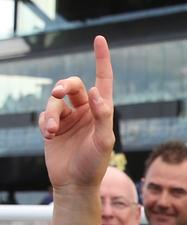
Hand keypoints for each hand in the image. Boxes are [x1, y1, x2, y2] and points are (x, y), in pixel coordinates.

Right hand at [39, 35, 114, 191]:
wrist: (74, 185)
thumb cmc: (94, 165)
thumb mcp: (104, 142)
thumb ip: (103, 116)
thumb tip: (99, 93)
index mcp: (103, 111)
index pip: (104, 80)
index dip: (102, 59)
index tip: (99, 38)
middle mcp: (86, 111)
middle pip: (73, 85)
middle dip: (64, 86)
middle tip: (57, 93)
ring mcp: (69, 119)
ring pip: (55, 101)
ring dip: (51, 112)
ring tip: (52, 130)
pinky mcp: (53, 128)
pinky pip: (44, 115)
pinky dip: (45, 122)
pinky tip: (50, 136)